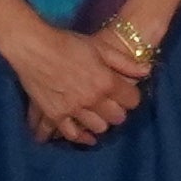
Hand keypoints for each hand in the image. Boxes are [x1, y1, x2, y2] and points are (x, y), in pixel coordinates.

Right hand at [3, 16, 140, 146]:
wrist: (33, 47)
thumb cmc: (68, 43)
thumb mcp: (100, 47)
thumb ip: (125, 62)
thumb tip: (147, 71)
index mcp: (106, 82)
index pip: (132, 101)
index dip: (131, 97)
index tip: (126, 94)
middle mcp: (93, 99)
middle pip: (117, 117)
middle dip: (118, 111)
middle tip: (112, 104)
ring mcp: (73, 109)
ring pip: (99, 127)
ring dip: (102, 122)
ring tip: (98, 115)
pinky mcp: (55, 115)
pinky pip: (72, 134)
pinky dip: (81, 136)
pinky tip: (86, 136)